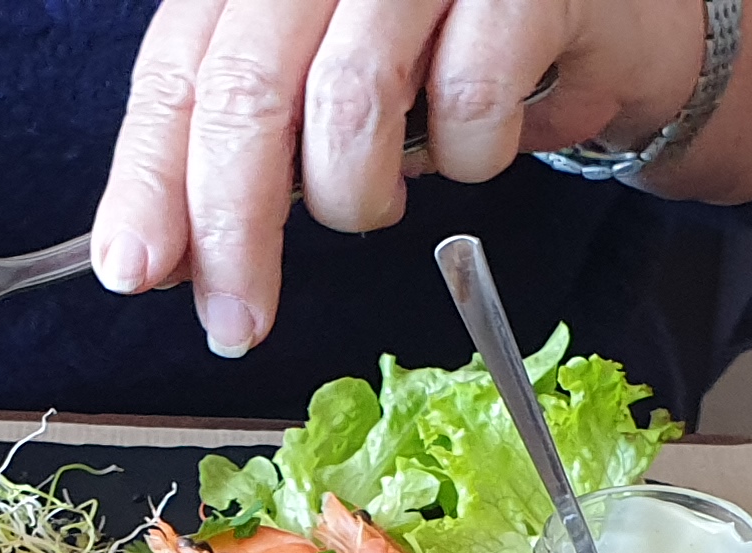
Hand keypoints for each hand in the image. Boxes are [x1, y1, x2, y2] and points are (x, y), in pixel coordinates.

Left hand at [92, 0, 699, 357]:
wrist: (616, 12)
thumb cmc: (455, 47)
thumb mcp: (325, 84)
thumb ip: (238, 147)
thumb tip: (154, 254)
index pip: (180, 64)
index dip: (150, 174)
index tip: (135, 268)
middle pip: (247, 89)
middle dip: (235, 228)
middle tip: (236, 322)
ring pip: (351, 101)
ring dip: (358, 192)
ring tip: (379, 200)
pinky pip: (471, 103)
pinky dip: (467, 157)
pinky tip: (479, 141)